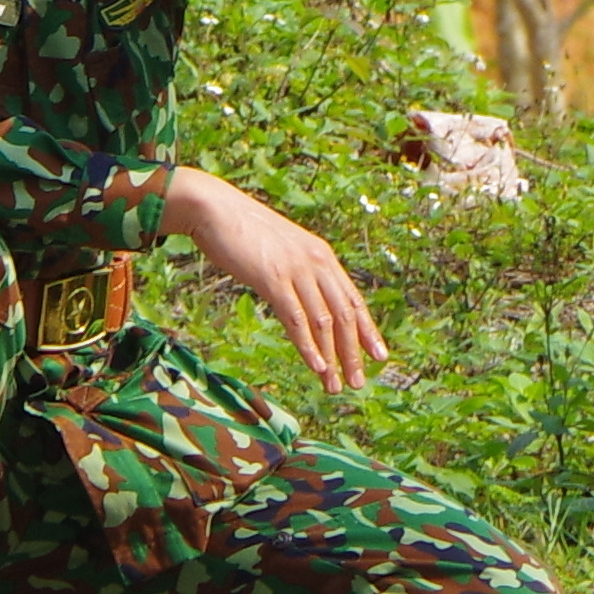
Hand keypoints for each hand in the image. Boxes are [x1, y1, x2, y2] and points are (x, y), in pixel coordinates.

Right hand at [162, 167, 388, 389]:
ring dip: (332, 357)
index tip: (379, 356)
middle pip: (344, 314)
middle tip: (358, 382)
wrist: (214, 208)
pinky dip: (309, 346)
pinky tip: (316, 366)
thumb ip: (298, 272)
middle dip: (353, 352)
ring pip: (324, 321)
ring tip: (335, 386)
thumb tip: (304, 298)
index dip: (367, 329)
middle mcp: (316, 262)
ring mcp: (296, 270)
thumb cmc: (243, 231)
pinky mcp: (273, 278)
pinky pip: (296, 318)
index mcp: (321, 256)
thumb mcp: (281, 251)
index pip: (352, 299)